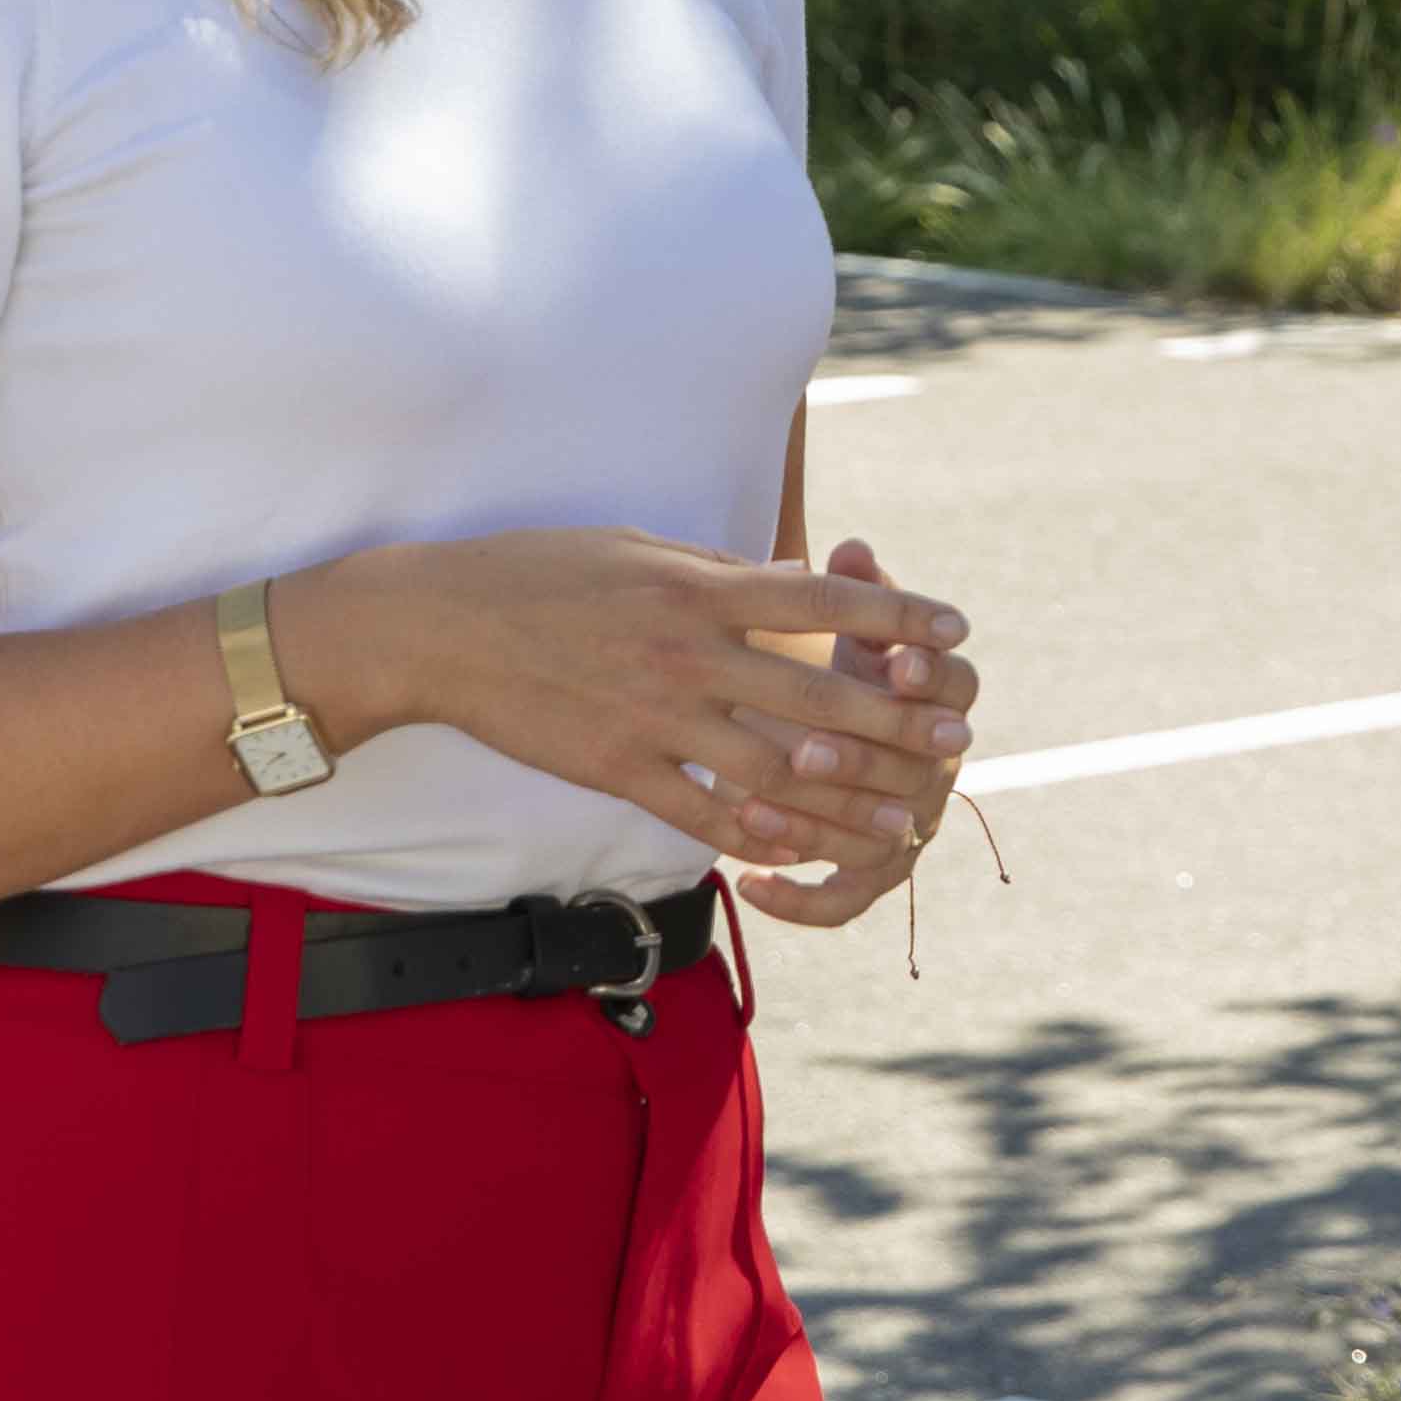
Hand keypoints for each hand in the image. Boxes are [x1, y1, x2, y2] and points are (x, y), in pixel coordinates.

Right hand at [277, 526, 969, 869]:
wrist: (443, 627)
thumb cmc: (543, 571)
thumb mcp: (641, 549)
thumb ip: (721, 573)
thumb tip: (796, 580)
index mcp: (699, 587)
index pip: (821, 600)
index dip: (897, 617)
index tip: (956, 631)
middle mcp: (687, 653)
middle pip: (815, 693)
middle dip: (896, 721)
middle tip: (957, 741)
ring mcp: (653, 716)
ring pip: (772, 769)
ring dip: (846, 799)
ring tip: (903, 817)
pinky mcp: (616, 768)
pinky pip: (699, 813)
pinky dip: (756, 837)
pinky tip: (801, 852)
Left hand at [731, 537, 986, 927]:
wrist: (806, 724)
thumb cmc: (822, 661)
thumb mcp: (834, 622)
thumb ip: (847, 591)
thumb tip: (851, 547)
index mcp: (942, 698)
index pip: (960, 688)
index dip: (931, 679)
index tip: (892, 664)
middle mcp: (938, 768)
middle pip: (918, 771)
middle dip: (861, 759)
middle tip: (806, 749)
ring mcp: (910, 824)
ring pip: (879, 837)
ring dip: (819, 826)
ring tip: (752, 807)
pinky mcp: (873, 872)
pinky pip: (845, 900)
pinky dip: (801, 899)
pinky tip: (748, 884)